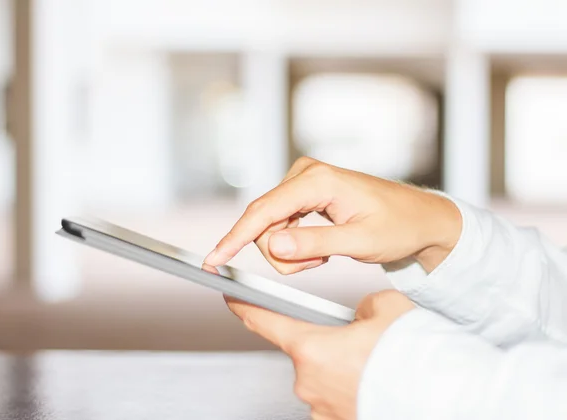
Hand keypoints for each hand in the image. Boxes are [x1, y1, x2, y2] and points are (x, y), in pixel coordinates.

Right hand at [204, 157, 460, 273]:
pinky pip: (282, 224)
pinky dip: (294, 246)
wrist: (419, 218)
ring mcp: (304, 183)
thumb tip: (273, 246)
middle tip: (316, 265)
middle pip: (264, 223)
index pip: (264, 211)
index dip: (235, 238)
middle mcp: (306, 175)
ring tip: (323, 257)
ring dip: (290, 252)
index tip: (213, 260)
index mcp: (318, 181)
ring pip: (271, 227)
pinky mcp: (305, 194)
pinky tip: (318, 250)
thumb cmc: (398, 226)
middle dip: (282, 254)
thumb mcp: (360, 241)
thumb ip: (315, 243)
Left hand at [226, 290, 414, 419]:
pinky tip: (373, 382)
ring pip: (323, 376)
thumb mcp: (386, 308)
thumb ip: (362, 307)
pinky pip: (335, 398)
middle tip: (360, 339)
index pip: (263, 320)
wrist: (443, 397)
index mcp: (311, 348)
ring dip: (341, 367)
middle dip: (327, 340)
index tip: (230, 296)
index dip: (244, 305)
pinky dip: (349, 387)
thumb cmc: (413, 356)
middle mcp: (308, 382)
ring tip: (374, 364)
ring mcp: (321, 409)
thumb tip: (359, 317)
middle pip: (305, 350)